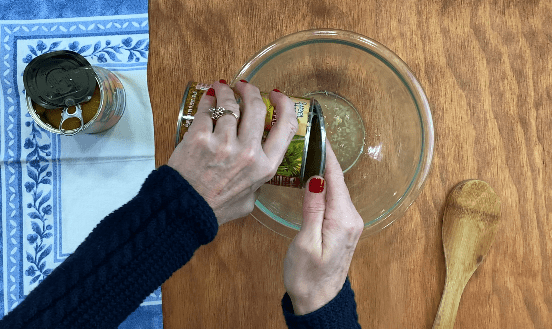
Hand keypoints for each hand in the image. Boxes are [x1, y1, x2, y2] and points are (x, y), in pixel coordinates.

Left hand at [168, 81, 297, 225]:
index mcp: (265, 167)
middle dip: (251, 91)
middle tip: (244, 87)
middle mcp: (249, 153)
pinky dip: (207, 101)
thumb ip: (257, 182)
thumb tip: (256, 168)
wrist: (184, 210)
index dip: (284, 105)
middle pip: (257, 108)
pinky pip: (207, 111)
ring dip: (226, 92)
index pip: (286, 126)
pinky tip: (207, 98)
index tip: (276, 95)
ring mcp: (224, 144)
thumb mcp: (249, 201)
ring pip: (230, 105)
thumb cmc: (215, 207)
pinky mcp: (200, 138)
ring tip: (221, 88)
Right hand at [283, 139, 363, 314]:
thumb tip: (317, 178)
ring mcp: (349, 222)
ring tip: (309, 149)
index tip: (318, 132)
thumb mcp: (305, 242)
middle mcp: (352, 218)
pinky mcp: (343, 227)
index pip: (335, 177)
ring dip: (324, 169)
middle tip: (308, 136)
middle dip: (324, 157)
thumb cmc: (307, 277)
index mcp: (343, 219)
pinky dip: (325, 184)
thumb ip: (313, 209)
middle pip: (338, 180)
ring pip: (337, 188)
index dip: (326, 153)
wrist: (318, 301)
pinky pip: (335, 198)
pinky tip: (314, 176)